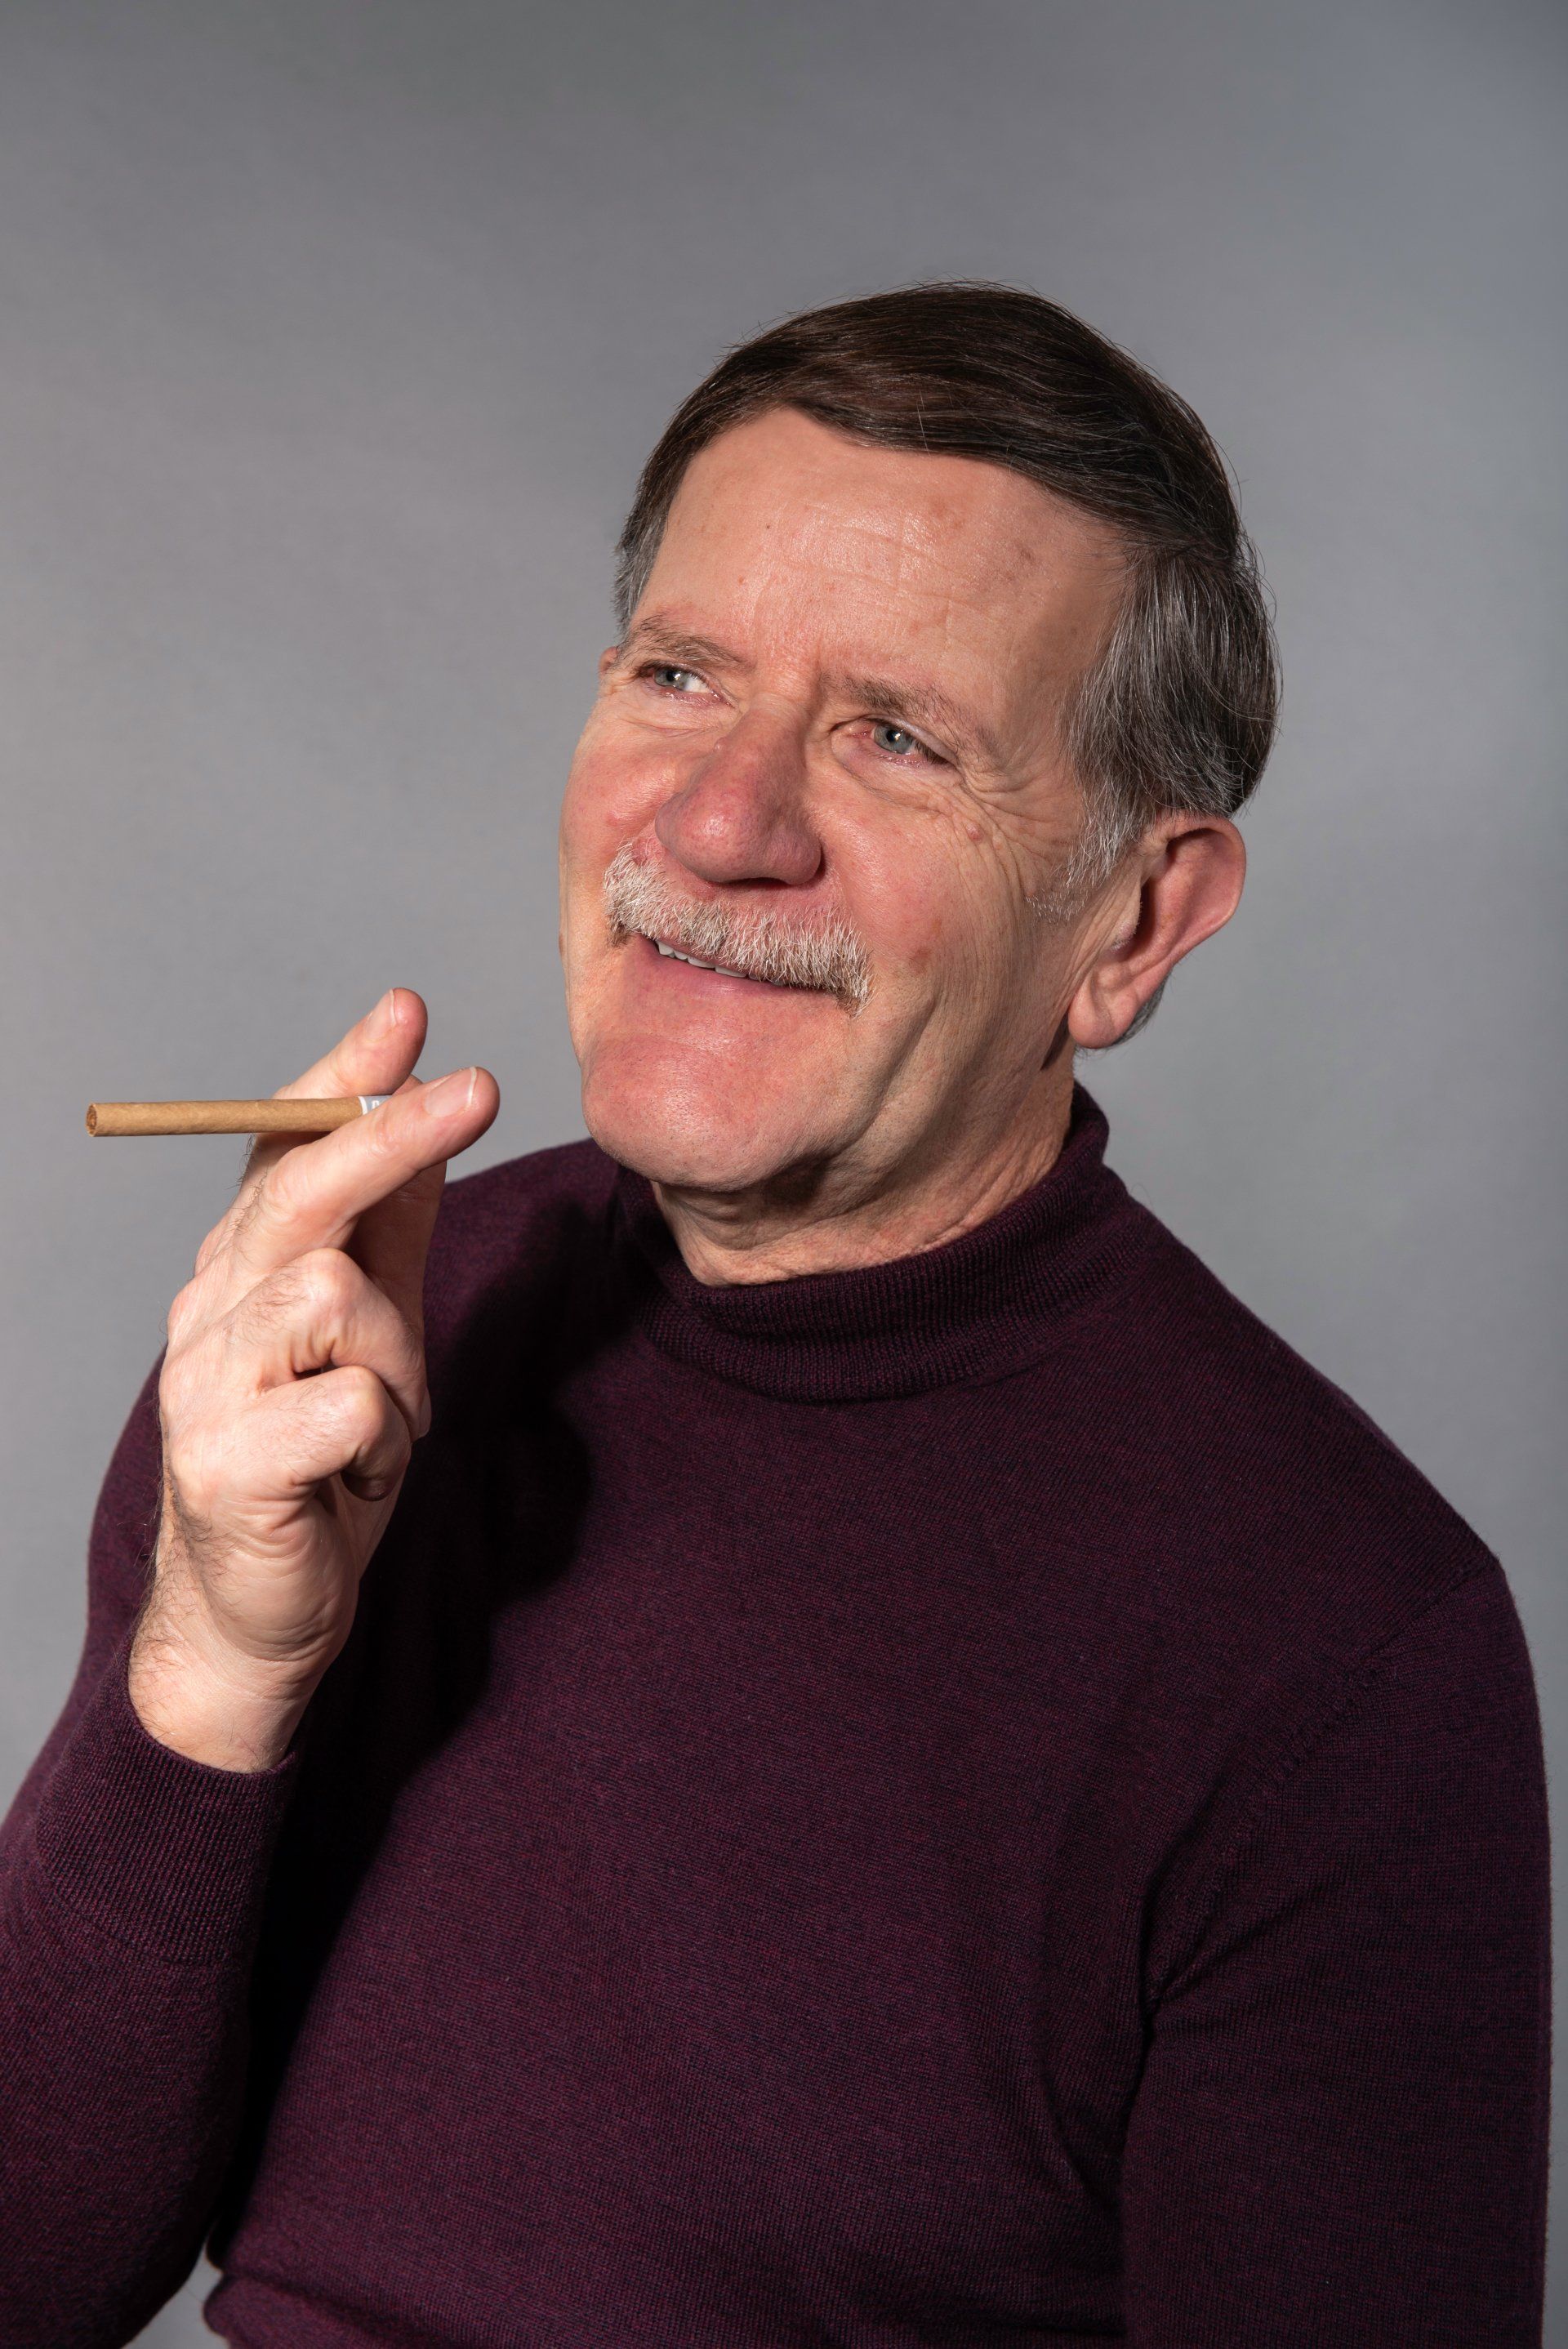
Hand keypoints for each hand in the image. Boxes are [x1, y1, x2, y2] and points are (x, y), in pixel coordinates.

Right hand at [127, 990, 497, 1769]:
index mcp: (240, 1272)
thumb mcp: (377, 1332)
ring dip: (399, 1366)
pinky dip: (384, 1441)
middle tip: (480, 1088)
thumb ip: (393, 1232)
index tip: (405, 1015)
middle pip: (299, 1196)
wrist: (258, 1613)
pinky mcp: (227, 1463)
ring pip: (336, 1300)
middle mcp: (207, 1312)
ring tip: (385, 1429)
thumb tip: (425, 1116)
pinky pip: (350, 1405)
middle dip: (390, 1135)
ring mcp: (204, 1387)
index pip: (281, 1150)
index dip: (341, 1081)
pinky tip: (358, 1477)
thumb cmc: (321, 1465)